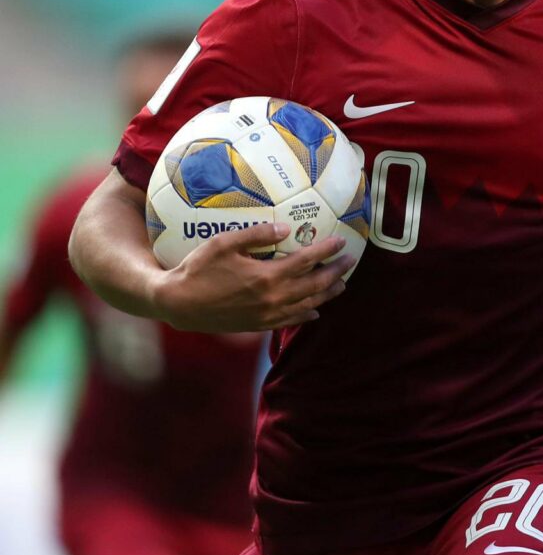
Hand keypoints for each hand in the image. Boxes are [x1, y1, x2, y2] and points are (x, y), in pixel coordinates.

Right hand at [152, 223, 354, 331]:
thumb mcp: (224, 243)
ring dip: (327, 294)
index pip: (307, 261)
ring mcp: (267, 315)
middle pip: (315, 285)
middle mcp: (273, 299)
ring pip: (307, 305)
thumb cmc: (198, 268)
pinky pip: (290, 321)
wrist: (179, 304)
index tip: (341, 241)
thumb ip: (257, 235)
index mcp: (267, 276)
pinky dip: (306, 315)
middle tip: (350, 261)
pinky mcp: (258, 326)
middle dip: (336, 272)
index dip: (327, 250)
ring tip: (341, 285)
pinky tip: (314, 311)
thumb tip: (287, 228)